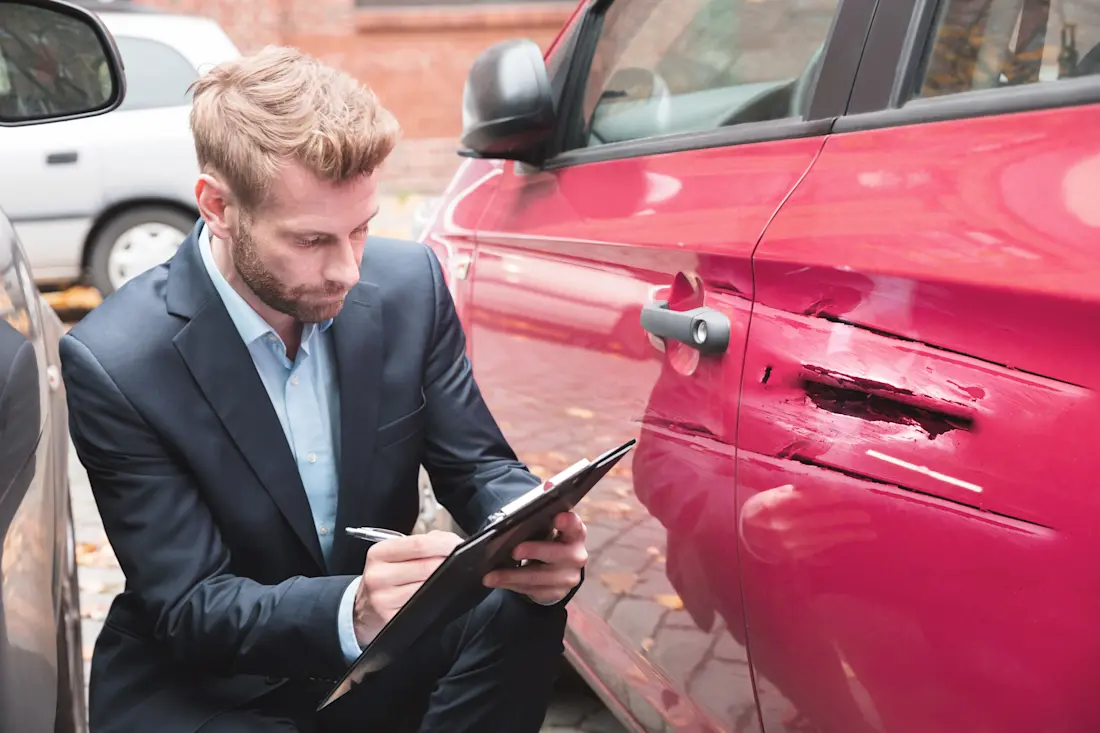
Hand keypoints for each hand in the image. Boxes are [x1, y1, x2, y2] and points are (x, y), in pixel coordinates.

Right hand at [353, 530, 463, 645]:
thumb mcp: (392, 556)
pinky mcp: (391, 618)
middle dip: (449, 562)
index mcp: (379, 553)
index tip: (458, 544)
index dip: (444, 543)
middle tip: (461, 560)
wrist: (362, 610)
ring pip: (427, 587)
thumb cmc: (384, 579)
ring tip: (450, 576)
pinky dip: (435, 598)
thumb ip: (421, 544)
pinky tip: (437, 593)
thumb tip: (450, 541)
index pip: (418, 544)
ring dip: (445, 581)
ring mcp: (383, 599)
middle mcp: (378, 575)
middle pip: (427, 567)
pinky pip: (423, 605)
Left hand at [482, 511, 586, 604]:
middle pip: (557, 554)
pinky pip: (532, 591)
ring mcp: (568, 577)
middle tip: (514, 551)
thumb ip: (538, 525)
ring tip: (491, 576)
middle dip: (535, 551)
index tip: (557, 518)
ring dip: (513, 576)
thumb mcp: (547, 530)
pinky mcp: (557, 593)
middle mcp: (576, 556)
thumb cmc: (548, 542)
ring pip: (540, 578)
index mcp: (574, 533)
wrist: (558, 568)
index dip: (567, 522)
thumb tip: (512, 524)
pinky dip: (513, 586)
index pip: (574, 525)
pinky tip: (498, 582)